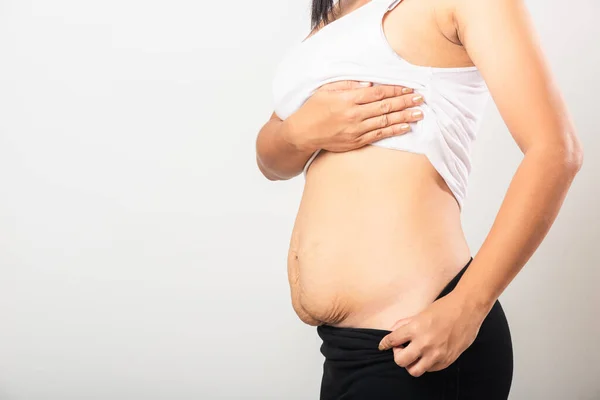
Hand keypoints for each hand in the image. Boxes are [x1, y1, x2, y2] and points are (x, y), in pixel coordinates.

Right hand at [283, 80, 424, 152]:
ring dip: (404, 117)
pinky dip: (393, 130)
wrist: (303, 133)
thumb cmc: (313, 109)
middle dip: (405, 102)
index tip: (409, 88)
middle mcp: (354, 114)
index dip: (395, 90)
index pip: (378, 92)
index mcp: (348, 98)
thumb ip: (348, 85)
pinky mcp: (356, 141)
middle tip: (421, 99)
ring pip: (385, 121)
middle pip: (385, 106)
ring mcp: (356, 129)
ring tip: (419, 113)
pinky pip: (379, 135)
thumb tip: (369, 83)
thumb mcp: (327, 90)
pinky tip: (405, 127)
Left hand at [378, 292, 489, 377]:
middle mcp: (425, 343)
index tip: (383, 345)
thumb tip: (394, 331)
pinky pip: (430, 369)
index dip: (385, 343)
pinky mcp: (447, 360)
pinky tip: (427, 354)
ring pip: (414, 370)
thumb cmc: (444, 307)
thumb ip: (406, 323)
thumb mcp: (421, 313)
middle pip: (400, 361)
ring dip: (411, 363)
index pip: (392, 340)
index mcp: (416, 328)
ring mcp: (437, 353)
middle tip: (401, 348)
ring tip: (414, 354)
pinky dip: (425, 364)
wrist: (468, 309)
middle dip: (397, 355)